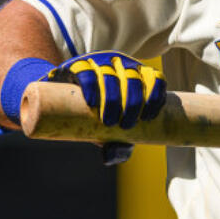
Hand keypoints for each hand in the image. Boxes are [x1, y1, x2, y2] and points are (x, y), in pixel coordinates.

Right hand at [46, 51, 165, 165]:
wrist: (64, 98)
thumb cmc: (96, 113)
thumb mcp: (111, 129)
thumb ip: (117, 145)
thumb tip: (111, 157)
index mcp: (137, 74)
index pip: (155, 79)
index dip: (155, 97)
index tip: (148, 118)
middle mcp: (121, 64)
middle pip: (134, 79)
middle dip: (133, 104)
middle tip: (125, 125)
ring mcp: (99, 62)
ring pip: (111, 75)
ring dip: (113, 99)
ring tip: (109, 121)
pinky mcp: (77, 65)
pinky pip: (87, 72)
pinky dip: (92, 87)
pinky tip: (93, 102)